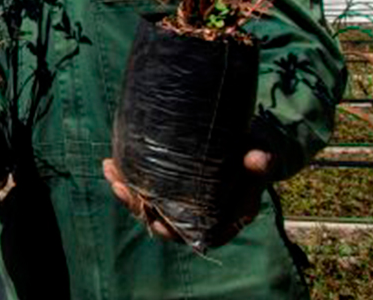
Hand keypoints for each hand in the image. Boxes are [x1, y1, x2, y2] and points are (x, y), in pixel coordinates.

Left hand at [102, 150, 273, 245]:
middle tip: (121, 188)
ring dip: (126, 192)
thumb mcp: (261, 155)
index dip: (172, 230)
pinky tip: (111, 163)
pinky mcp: (168, 184)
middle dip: (139, 208)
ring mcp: (181, 200)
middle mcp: (199, 214)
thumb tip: (260, 157)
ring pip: (149, 205)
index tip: (155, 220)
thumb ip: (260, 163)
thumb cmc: (256, 151)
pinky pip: (144, 188)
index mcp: (225, 218)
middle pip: (164, 221)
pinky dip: (126, 178)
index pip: (195, 234)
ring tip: (111, 171)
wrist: (247, 139)